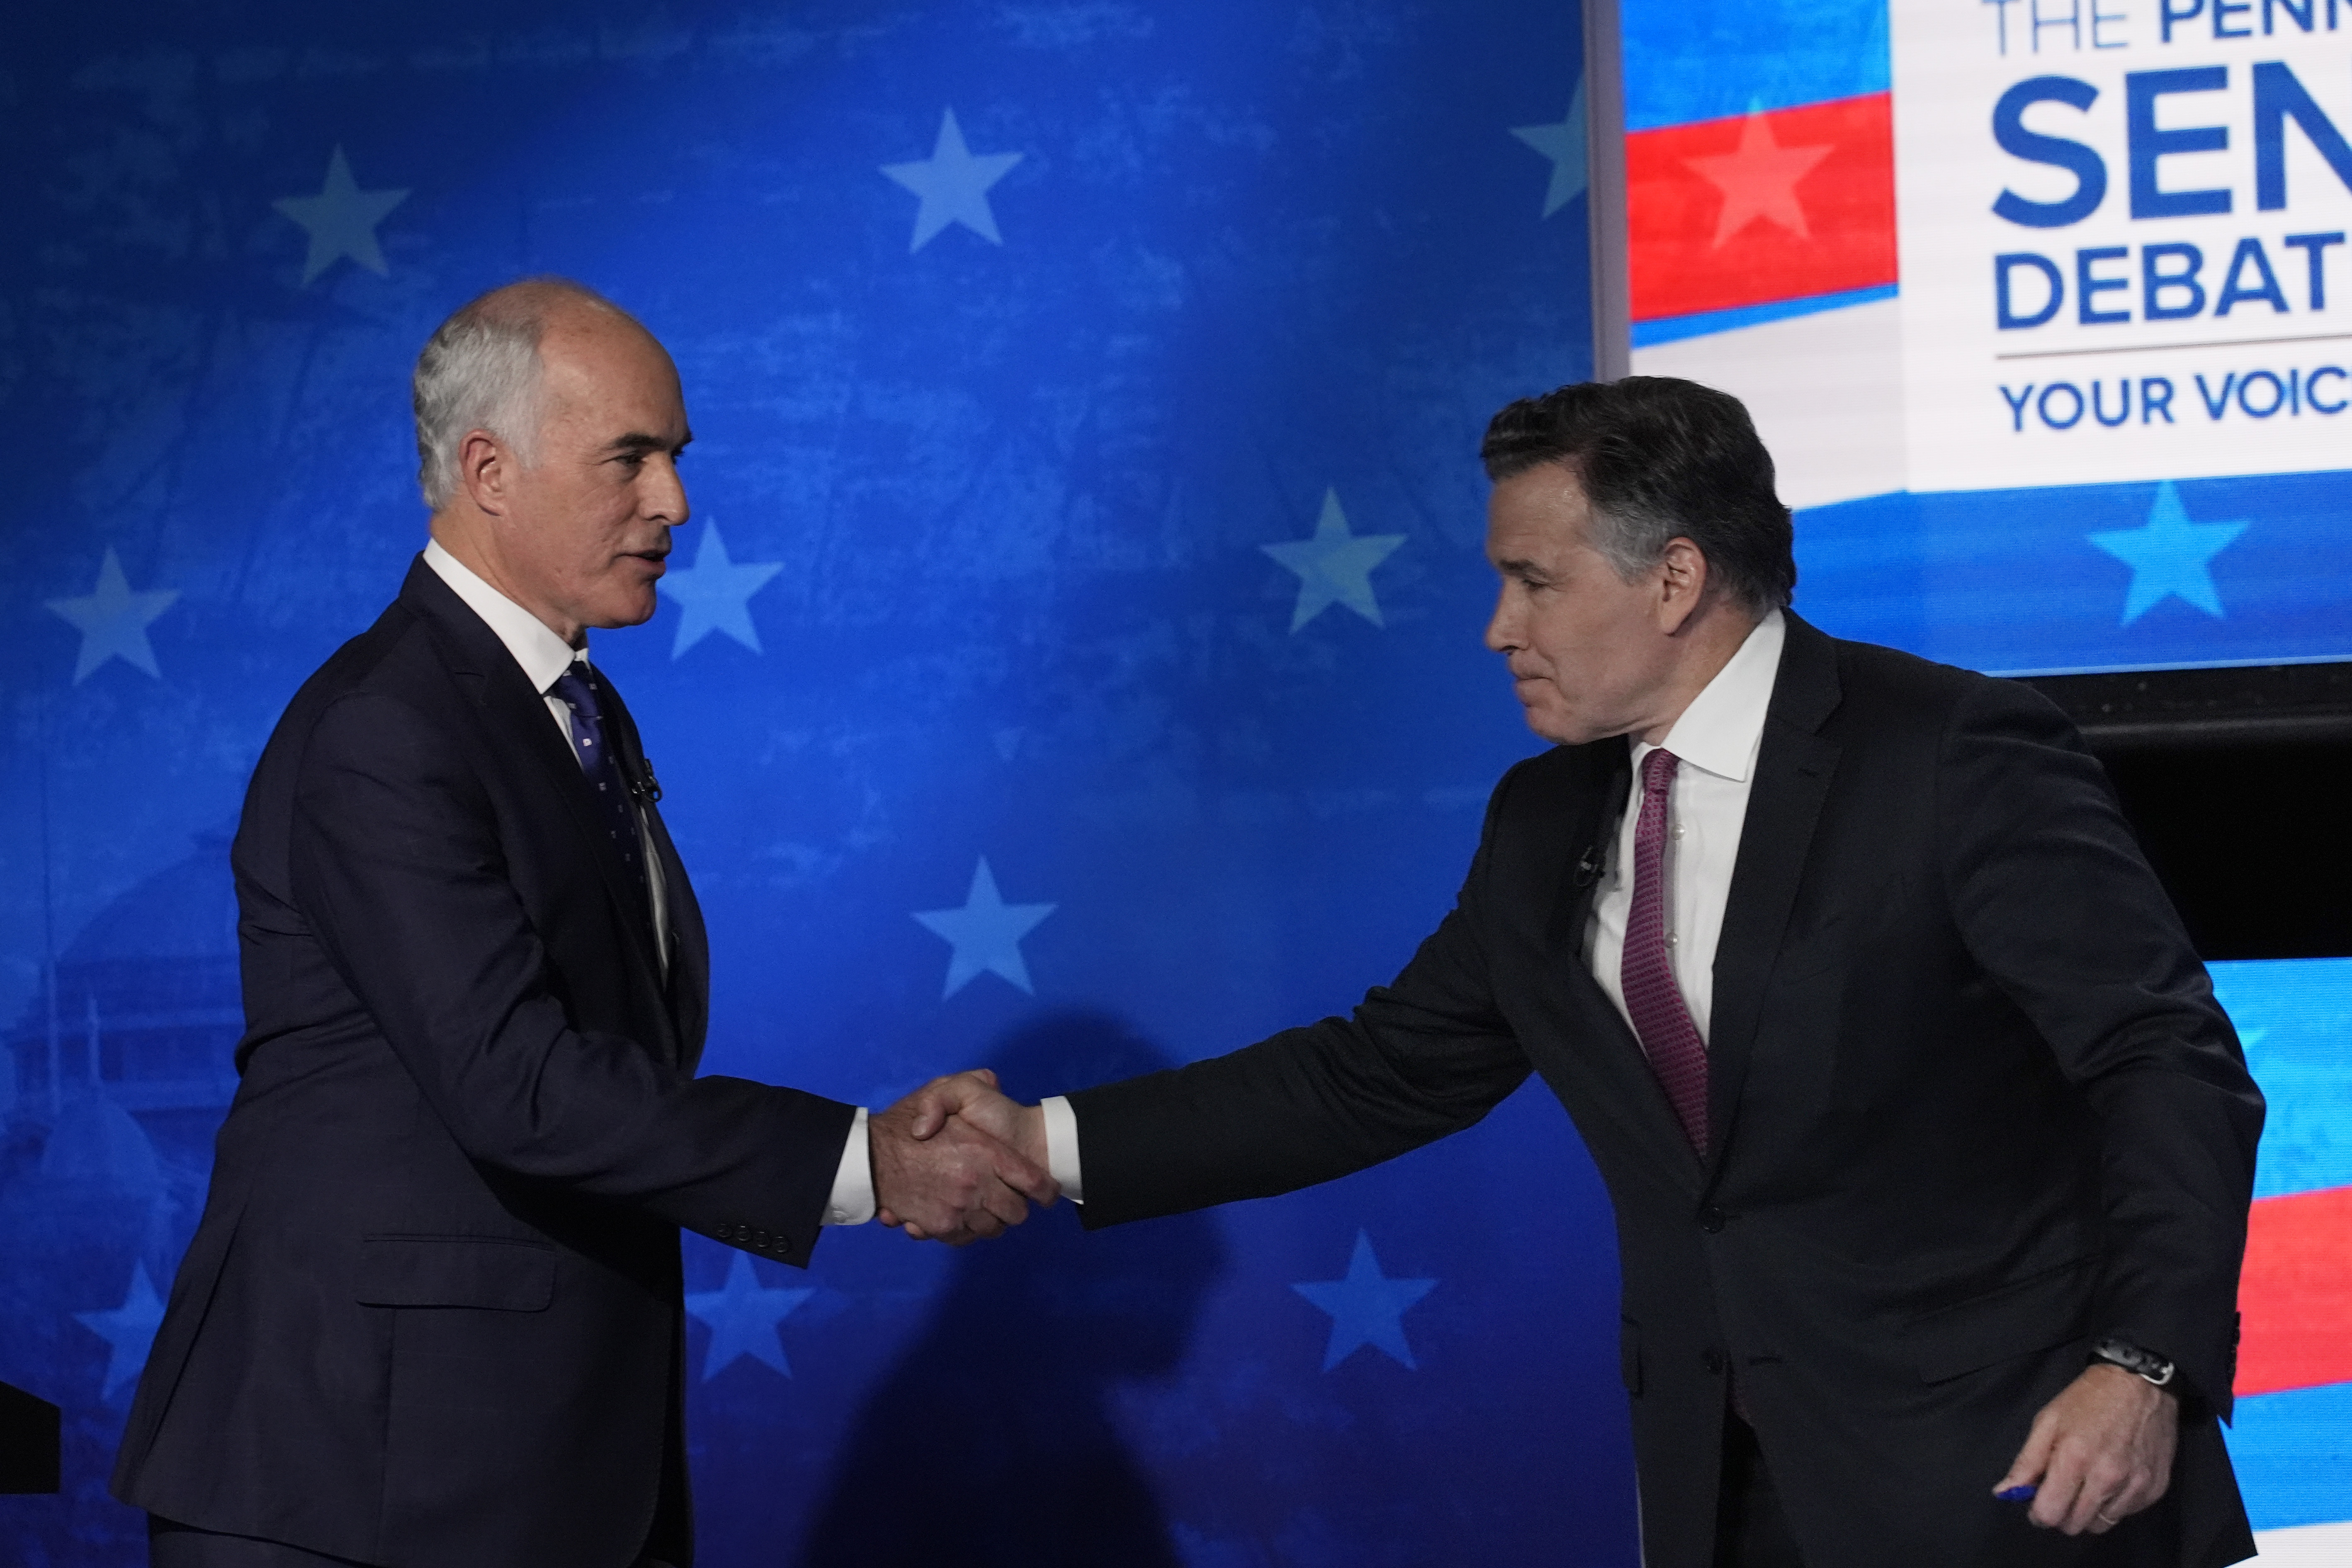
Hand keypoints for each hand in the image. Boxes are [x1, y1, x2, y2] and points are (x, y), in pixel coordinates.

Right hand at [870, 1070, 1055, 1244]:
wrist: (870, 1154)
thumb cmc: (913, 1116)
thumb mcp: (952, 1087)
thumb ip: (980, 1081)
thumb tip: (996, 1088)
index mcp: (987, 1152)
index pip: (1034, 1183)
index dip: (1044, 1191)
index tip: (1046, 1193)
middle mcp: (977, 1184)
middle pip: (1016, 1213)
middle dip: (1015, 1208)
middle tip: (1006, 1198)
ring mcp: (958, 1207)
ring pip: (992, 1229)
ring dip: (990, 1221)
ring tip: (980, 1206)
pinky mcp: (940, 1225)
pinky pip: (965, 1237)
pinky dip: (965, 1231)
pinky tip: (959, 1215)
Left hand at [1994, 1364, 2178, 1533]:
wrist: (2138, 1383)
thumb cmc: (2087, 1400)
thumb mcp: (2047, 1422)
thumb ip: (2026, 1462)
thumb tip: (2004, 1493)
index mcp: (2074, 1459)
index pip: (2050, 1513)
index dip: (2038, 1513)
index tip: (2038, 1502)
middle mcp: (2107, 1477)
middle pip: (2075, 1525)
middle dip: (2062, 1514)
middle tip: (2061, 1492)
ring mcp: (2135, 1485)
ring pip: (2101, 1524)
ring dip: (2088, 1512)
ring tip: (2087, 1484)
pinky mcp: (2155, 1489)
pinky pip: (2126, 1514)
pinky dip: (2114, 1505)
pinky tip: (2111, 1480)